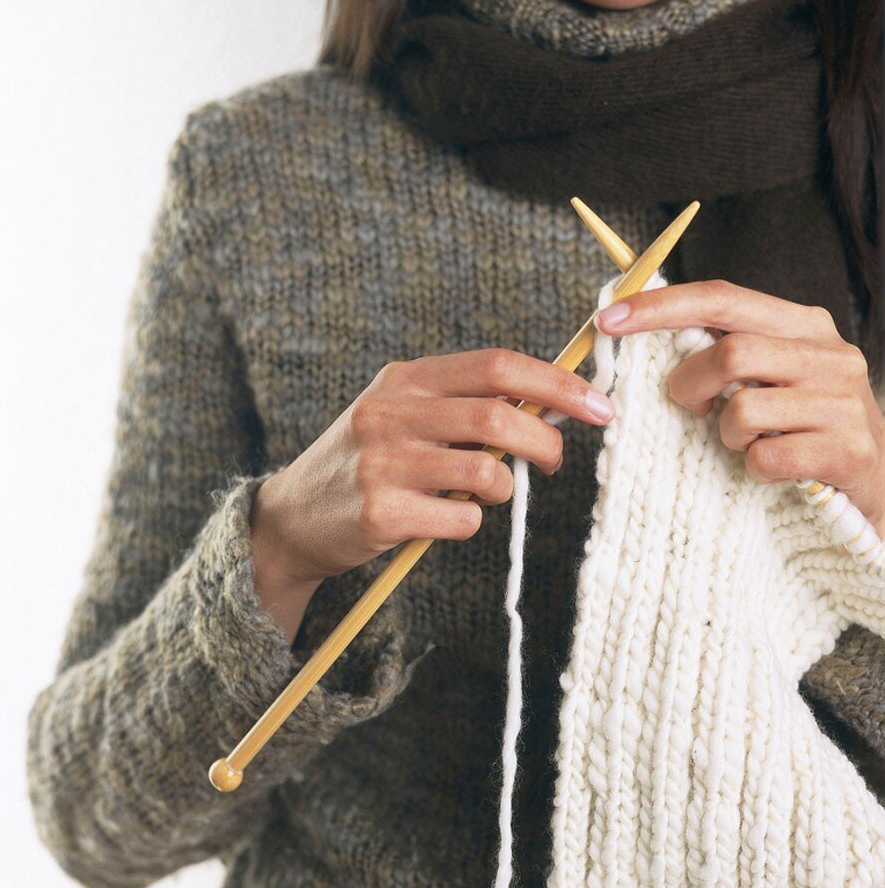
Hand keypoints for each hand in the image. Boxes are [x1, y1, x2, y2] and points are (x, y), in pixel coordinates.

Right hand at [250, 348, 613, 632]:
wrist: (291, 519)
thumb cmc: (366, 464)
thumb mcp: (400, 414)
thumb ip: (461, 404)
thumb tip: (549, 402)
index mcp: (403, 380)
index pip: (495, 365)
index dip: (554, 382)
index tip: (596, 403)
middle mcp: (389, 413)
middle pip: (497, 417)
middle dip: (544, 440)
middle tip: (554, 460)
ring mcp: (382, 463)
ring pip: (485, 472)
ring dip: (503, 487)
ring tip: (485, 492)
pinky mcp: (380, 512)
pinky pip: (461, 518)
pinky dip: (470, 521)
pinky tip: (443, 519)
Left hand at [597, 280, 884, 536]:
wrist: (878, 492)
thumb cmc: (806, 432)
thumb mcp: (772, 381)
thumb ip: (726, 355)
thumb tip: (648, 336)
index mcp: (804, 327)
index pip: (723, 297)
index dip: (661, 306)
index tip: (608, 320)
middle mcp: (830, 355)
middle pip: (732, 352)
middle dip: (690, 384)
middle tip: (691, 408)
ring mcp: (844, 402)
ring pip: (744, 409)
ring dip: (726, 436)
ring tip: (745, 444)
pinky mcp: (848, 451)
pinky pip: (767, 456)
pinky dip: (753, 469)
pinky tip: (770, 472)